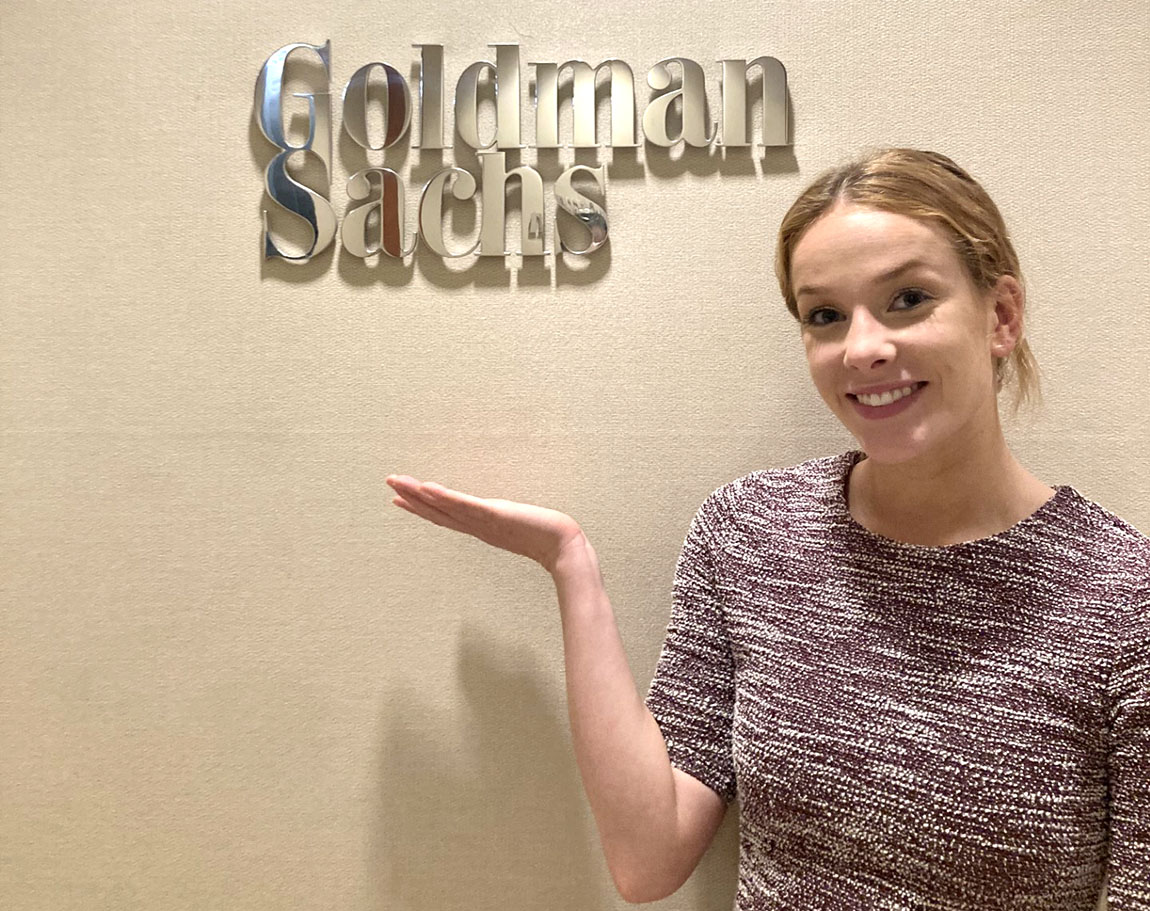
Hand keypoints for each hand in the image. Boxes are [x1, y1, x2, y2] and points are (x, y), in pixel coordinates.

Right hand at [385, 474, 587, 574]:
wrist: (564, 548)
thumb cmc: (546, 538)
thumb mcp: (519, 526)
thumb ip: (506, 522)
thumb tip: (501, 516)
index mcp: (480, 527)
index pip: (445, 516)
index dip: (422, 508)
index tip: (400, 499)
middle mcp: (477, 526)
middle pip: (438, 511)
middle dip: (412, 498)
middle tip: (389, 483)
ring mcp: (483, 521)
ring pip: (445, 507)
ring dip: (420, 495)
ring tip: (398, 483)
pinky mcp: (494, 515)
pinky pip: (465, 506)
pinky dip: (445, 498)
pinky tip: (428, 488)